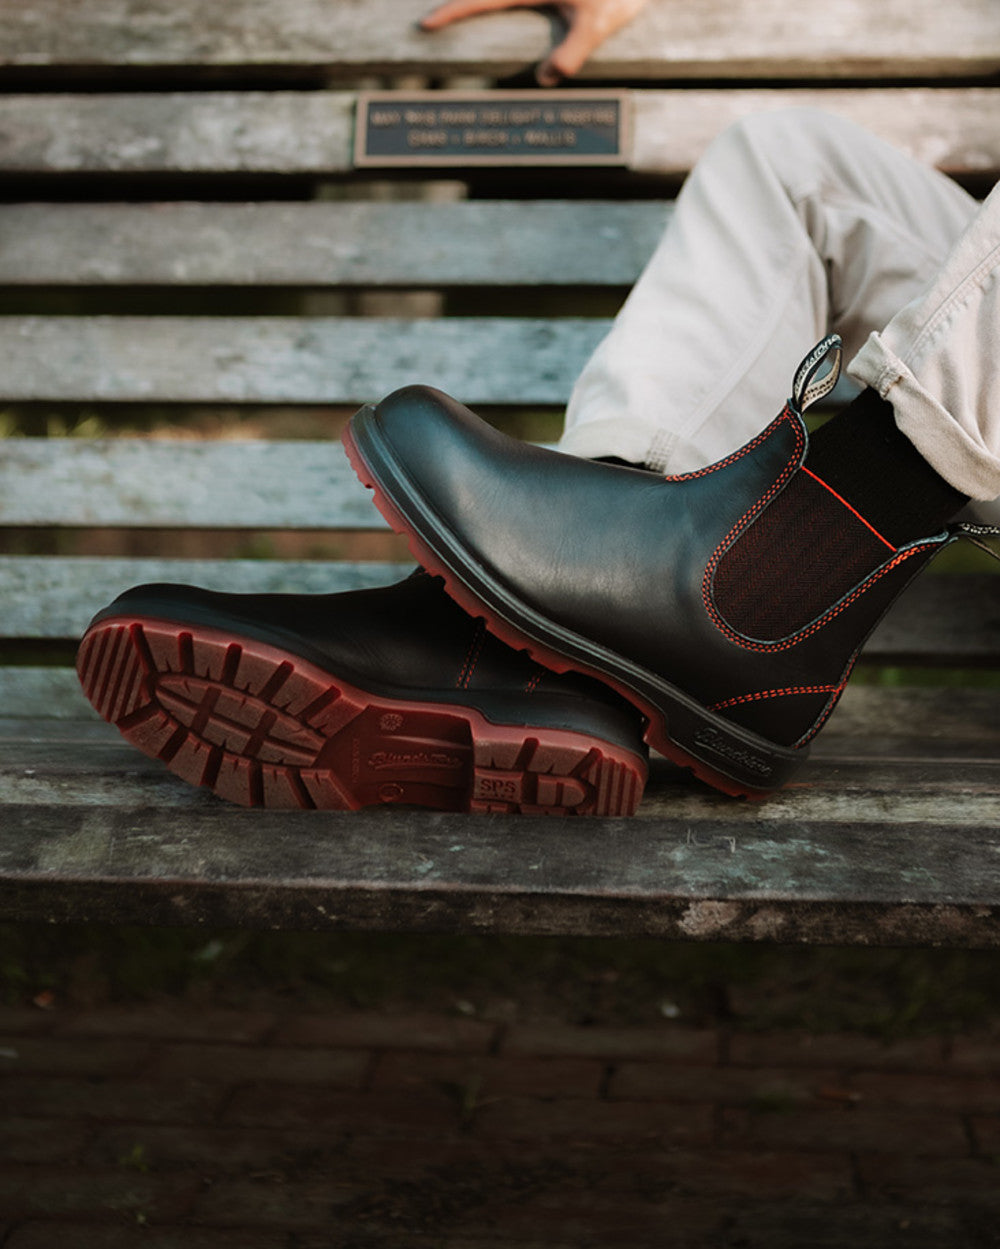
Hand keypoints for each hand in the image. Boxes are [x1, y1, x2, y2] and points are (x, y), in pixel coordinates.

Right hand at [419, 0, 649, 85]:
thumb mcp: (597, 24)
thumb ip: (572, 53)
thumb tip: (544, 81)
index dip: (452, 13)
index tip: (425, 25)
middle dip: (457, 8)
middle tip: (428, 27)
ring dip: (475, 8)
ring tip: (452, 25)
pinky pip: (508, 5)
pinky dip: (493, 12)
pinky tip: (487, 21)